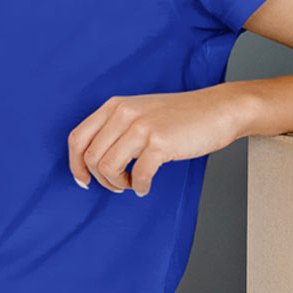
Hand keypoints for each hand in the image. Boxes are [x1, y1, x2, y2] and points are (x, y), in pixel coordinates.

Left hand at [68, 86, 248, 196]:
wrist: (217, 109)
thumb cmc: (179, 116)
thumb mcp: (139, 112)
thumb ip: (115, 128)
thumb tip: (92, 161)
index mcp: (114, 105)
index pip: (77, 138)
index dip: (75, 165)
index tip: (84, 180)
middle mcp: (123, 113)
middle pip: (91, 158)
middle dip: (101, 179)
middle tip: (118, 184)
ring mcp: (141, 127)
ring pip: (108, 168)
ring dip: (118, 184)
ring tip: (132, 183)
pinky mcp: (160, 142)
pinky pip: (137, 175)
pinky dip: (139, 187)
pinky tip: (145, 186)